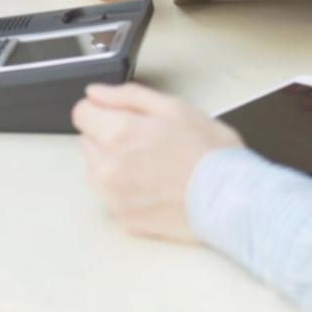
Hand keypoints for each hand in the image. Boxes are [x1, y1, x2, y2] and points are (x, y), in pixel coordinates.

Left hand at [72, 82, 242, 242]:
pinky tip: (150, 183)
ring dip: (111, 160)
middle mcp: (108, 167)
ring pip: (94, 168)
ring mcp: (113, 196)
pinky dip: (121, 186)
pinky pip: (107, 194)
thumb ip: (127, 96)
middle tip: (145, 138)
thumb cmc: (208, 151)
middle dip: (108, 134)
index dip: (101, 108)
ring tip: (148, 162)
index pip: (81, 113)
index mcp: (118, 133)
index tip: (118, 113)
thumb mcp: (173, 107)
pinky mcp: (123, 217)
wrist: (230, 200)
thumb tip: (95, 93)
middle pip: (87, 139)